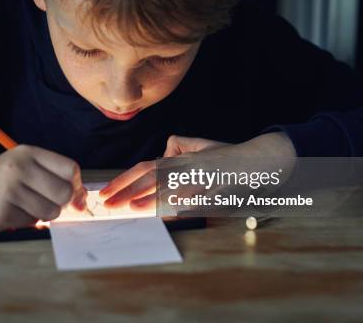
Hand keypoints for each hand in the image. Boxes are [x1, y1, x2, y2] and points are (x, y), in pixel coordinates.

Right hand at [0, 145, 86, 235]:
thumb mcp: (21, 169)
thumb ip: (51, 178)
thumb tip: (82, 199)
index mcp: (28, 153)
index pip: (71, 169)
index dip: (75, 186)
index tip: (70, 195)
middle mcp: (19, 168)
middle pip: (64, 192)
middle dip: (59, 204)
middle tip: (42, 204)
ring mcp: (9, 190)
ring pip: (51, 212)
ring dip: (41, 216)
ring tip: (22, 208)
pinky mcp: (1, 212)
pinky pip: (31, 224)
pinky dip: (24, 223)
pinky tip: (8, 214)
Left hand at [99, 135, 228, 209]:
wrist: (257, 160)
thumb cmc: (225, 158)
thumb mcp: (197, 149)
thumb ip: (177, 150)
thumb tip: (162, 154)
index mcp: (178, 159)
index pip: (144, 168)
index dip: (123, 180)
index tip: (105, 193)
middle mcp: (186, 165)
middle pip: (151, 177)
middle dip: (128, 190)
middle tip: (108, 204)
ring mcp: (201, 176)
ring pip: (173, 186)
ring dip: (152, 197)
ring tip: (133, 207)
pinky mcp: (218, 187)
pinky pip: (198, 198)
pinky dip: (184, 205)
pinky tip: (171, 213)